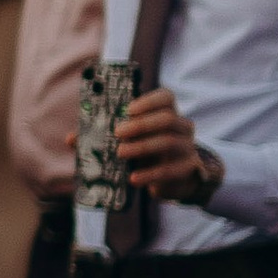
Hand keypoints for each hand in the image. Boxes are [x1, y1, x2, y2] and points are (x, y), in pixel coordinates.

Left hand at [115, 85, 218, 202]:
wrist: (173, 179)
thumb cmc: (149, 151)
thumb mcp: (137, 138)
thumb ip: (122, 132)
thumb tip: (89, 137)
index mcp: (170, 113)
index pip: (167, 98)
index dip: (149, 102)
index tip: (129, 110)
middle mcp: (183, 127)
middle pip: (168, 118)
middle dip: (141, 124)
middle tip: (118, 132)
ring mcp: (188, 147)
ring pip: (169, 141)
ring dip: (142, 146)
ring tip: (120, 152)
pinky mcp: (188, 169)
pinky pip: (170, 169)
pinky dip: (149, 174)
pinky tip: (133, 178)